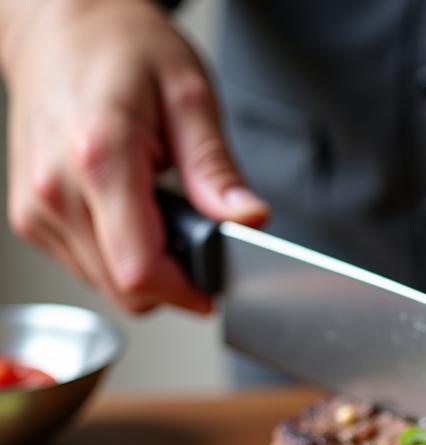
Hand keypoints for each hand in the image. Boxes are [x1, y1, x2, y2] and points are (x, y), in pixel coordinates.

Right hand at [0, 0, 267, 312]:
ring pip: (106, 285)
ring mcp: (36, 206)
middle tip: (196, 245)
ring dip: (145, 271)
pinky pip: (86, 268)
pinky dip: (118, 257)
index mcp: (99, 158)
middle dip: (171, 283)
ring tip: (161, 217)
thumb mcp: (190, 97)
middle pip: (125, 288)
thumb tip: (250, 219)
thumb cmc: (121, 48)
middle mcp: (55, 188)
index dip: (185, 292)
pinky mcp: (31, 216)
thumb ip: (217, 170)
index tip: (212, 289)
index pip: (141, 269)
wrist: (60, 25)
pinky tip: (130, 215)